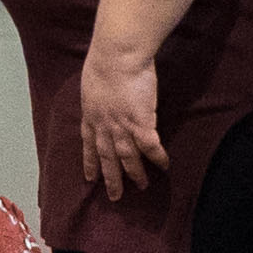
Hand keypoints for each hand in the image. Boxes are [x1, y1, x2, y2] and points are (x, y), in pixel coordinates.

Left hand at [77, 47, 165, 202]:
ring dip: (135, 174)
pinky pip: (150, 147)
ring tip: (142, 186)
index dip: (90, 162)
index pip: (88, 144)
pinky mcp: (141, 123)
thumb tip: (102, 94)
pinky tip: (164, 166)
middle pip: (107, 157)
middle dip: (111, 178)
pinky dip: (157, 158)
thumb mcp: (93, 81)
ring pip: (128, 157)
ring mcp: (121, 126)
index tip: (90, 177)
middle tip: (115, 196)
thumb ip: (98, 94)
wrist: (117, 55)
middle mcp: (104, 126)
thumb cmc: (105, 60)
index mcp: (90, 115)